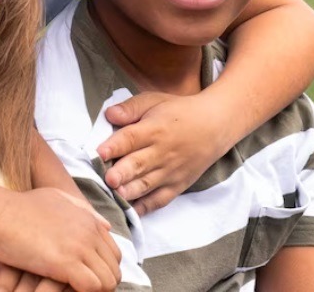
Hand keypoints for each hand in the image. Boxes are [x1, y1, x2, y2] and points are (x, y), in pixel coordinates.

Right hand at [0, 188, 119, 291]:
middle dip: (100, 282)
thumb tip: (106, 225)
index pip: (114, 253)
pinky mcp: (66, 263)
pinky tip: (64, 290)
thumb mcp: (56, 198)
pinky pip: (93, 288)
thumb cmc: (18, 207)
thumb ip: (82, 209)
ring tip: (72, 290)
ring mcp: (79, 247)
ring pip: (108, 282)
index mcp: (88, 219)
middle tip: (79, 287)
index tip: (85, 276)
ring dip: (93, 290)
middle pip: (114, 269)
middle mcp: (89, 231)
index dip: (102, 268)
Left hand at [97, 91, 231, 215]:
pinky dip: (146, 207)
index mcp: (154, 129)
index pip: (131, 138)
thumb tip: (109, 114)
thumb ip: (130, 108)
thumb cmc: (179, 112)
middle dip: (122, 173)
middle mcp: (161, 153)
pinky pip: (160, 200)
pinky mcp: (177, 185)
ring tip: (116, 196)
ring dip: (130, 191)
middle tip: (107, 180)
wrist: (214, 127)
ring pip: (147, 184)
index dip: (115, 146)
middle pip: (138, 164)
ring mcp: (170, 172)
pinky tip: (131, 212)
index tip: (99, 152)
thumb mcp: (154, 101)